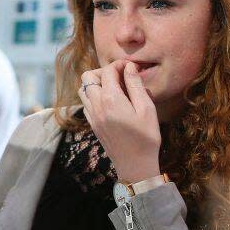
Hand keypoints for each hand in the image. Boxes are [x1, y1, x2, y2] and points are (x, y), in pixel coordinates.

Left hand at [78, 60, 160, 183]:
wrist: (135, 164)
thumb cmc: (146, 137)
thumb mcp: (146, 109)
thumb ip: (135, 85)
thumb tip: (129, 67)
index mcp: (111, 99)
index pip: (107, 71)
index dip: (119, 65)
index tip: (131, 67)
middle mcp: (97, 105)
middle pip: (87, 77)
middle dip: (103, 72)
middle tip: (120, 77)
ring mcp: (92, 116)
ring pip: (83, 90)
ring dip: (96, 84)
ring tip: (114, 88)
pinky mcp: (92, 125)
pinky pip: (86, 104)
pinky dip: (94, 97)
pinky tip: (110, 102)